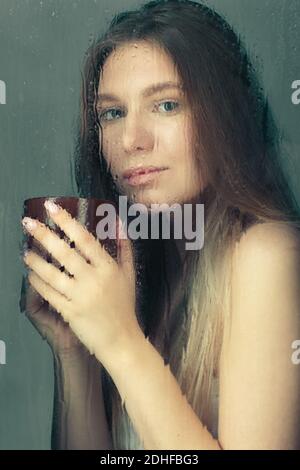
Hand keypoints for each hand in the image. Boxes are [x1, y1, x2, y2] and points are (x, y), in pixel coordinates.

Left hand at [21, 200, 141, 365]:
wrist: (121, 339)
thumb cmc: (124, 305)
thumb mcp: (129, 274)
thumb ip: (124, 246)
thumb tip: (117, 221)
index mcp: (108, 268)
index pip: (84, 239)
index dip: (67, 221)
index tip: (51, 207)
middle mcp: (94, 280)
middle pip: (64, 252)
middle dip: (43, 234)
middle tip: (27, 222)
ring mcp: (81, 297)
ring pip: (52, 274)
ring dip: (35, 260)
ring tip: (25, 250)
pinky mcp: (70, 312)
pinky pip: (49, 293)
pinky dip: (38, 282)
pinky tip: (31, 274)